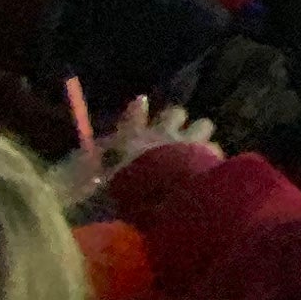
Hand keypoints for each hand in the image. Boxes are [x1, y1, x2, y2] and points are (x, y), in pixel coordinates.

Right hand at [55, 98, 218, 206]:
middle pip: (174, 112)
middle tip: (176, 132)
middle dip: (177, 120)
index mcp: (134, 140)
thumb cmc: (130, 190)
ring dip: (201, 133)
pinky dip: (215, 156)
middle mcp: (161, 133)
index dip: (137, 110)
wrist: (163, 190)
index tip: (141, 101)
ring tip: (202, 146)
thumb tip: (83, 198)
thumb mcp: (108, 190)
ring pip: (202, 124)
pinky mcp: (209, 151)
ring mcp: (188, 138)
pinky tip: (216, 166)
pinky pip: (216, 147)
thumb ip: (102, 188)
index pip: (133, 118)